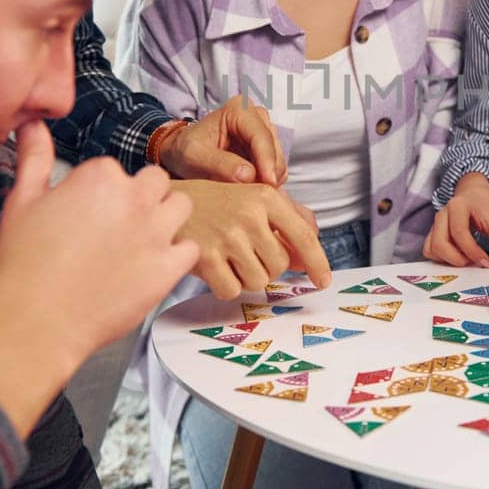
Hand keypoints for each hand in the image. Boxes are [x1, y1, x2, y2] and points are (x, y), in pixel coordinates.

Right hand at [0, 122, 198, 435]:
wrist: (36, 319)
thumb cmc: (24, 262)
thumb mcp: (22, 199)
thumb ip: (34, 156)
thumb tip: (33, 124)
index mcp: (100, 175)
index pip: (115, 169)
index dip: (103, 190)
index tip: (88, 213)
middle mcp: (135, 197)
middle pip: (156, 180)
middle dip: (142, 196)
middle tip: (119, 224)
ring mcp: (156, 232)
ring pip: (182, 205)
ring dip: (167, 217)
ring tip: (143, 238)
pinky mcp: (168, 267)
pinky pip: (191, 248)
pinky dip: (178, 254)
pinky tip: (155, 264)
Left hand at [162, 95, 285, 184]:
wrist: (182, 153)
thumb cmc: (185, 150)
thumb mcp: (194, 157)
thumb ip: (219, 164)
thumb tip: (249, 175)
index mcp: (238, 109)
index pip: (261, 137)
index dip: (267, 161)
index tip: (268, 184)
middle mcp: (256, 116)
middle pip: (274, 149)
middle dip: (268, 173)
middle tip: (253, 194)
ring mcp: (263, 132)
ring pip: (278, 160)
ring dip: (267, 179)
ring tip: (246, 191)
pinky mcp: (266, 148)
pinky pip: (276, 169)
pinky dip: (266, 181)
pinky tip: (250, 187)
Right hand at [176, 180, 330, 297]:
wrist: (166, 202)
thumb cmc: (215, 203)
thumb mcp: (253, 200)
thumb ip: (286, 224)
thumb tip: (305, 259)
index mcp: (266, 197)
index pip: (303, 237)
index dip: (317, 263)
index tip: (323, 281)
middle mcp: (250, 216)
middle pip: (279, 266)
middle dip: (267, 266)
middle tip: (246, 252)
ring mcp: (227, 237)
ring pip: (258, 282)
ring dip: (246, 277)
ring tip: (228, 256)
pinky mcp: (205, 257)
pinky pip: (232, 291)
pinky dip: (226, 286)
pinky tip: (215, 266)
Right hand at [424, 172, 488, 265]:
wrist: (471, 192)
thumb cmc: (481, 204)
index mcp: (457, 207)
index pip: (459, 232)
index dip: (472, 251)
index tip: (485, 262)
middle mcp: (442, 215)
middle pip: (440, 243)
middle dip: (458, 259)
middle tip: (474, 261)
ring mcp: (434, 224)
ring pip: (432, 249)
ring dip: (449, 260)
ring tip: (466, 259)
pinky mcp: (432, 232)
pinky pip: (429, 250)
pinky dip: (440, 258)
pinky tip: (456, 256)